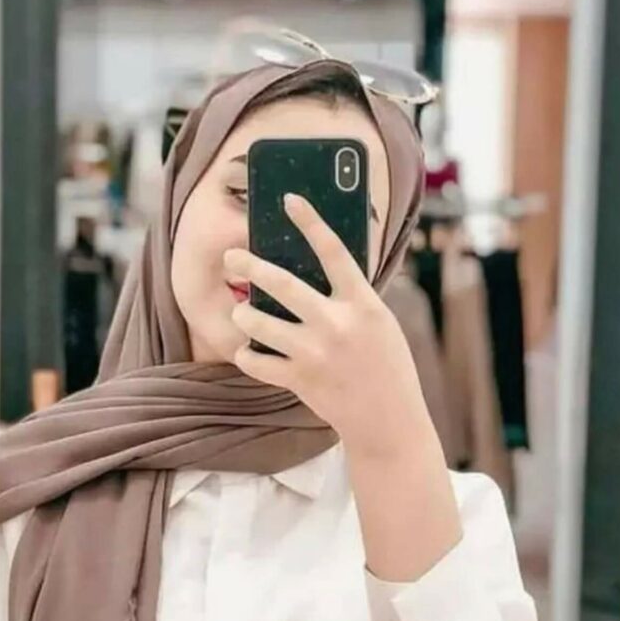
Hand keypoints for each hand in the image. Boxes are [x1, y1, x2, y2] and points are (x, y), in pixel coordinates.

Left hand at [226, 193, 436, 460]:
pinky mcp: (299, 380)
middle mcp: (336, 324)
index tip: (289, 199)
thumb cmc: (386, 367)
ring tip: (240, 312)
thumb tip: (321, 268)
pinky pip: (256, 362)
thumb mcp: (379, 323)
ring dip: (243, 315)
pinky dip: (246, 355)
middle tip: (231, 257)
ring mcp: (314, 353)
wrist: (388, 420)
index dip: (310, 221)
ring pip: (259, 324)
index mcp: (362, 303)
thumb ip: (352, 298)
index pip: (334, 250)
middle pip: (282, 284)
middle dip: (250, 266)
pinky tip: (246, 350)